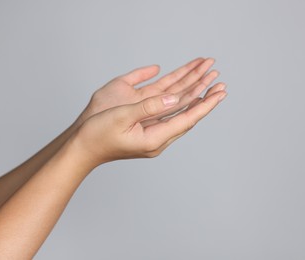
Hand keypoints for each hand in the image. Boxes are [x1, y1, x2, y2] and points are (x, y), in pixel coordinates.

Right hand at [72, 85, 226, 166]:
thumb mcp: (122, 116)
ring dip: (195, 102)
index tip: (220, 93)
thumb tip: (175, 99)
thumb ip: (149, 107)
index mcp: (154, 140)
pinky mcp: (148, 136)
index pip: (187, 120)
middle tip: (221, 86)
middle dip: (205, 101)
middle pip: (188, 118)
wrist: (83, 149)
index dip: (205, 105)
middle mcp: (158, 141)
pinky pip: (171, 119)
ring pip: (181, 118)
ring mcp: (154, 140)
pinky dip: (182, 107)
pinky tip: (187, 101)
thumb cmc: (98, 134)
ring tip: (208, 88)